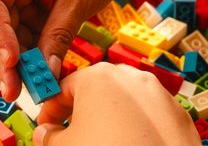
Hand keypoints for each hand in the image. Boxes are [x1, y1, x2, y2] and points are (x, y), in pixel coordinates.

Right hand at [0, 0, 128, 100]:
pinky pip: (31, 42)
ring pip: (14, 39)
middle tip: (14, 90)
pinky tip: (41, 78)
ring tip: (31, 89)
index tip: (13, 60)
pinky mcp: (36, 19)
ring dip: (21, 66)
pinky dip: (35, 61)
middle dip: (8, 61)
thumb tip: (46, 70)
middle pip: (0, 27)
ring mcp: (25, 5)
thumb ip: (59, 32)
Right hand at [33, 63, 200, 144]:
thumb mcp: (66, 145)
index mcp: (97, 77)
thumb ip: (48, 136)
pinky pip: (142, 111)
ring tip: (100, 139)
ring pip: (118, 100)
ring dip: (104, 117)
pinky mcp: (172, 110)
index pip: (62, 90)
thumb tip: (44, 134)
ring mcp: (153, 91)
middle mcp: (127, 77)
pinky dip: (130, 122)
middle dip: (76, 113)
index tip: (46, 125)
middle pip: (91, 92)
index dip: (49, 111)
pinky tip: (126, 141)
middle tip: (69, 133)